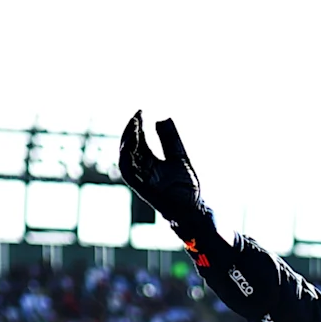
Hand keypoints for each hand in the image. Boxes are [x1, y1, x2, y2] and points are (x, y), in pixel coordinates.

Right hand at [119, 113, 212, 237]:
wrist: (195, 210)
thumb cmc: (188, 188)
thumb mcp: (179, 157)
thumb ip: (170, 140)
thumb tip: (162, 118)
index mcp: (151, 161)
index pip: (139, 139)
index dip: (137, 125)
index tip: (140, 111)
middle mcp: (143, 169)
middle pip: (130, 146)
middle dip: (130, 131)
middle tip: (136, 117)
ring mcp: (141, 179)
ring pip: (125, 158)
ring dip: (126, 142)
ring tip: (133, 127)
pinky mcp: (142, 189)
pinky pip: (128, 173)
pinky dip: (126, 160)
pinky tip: (130, 146)